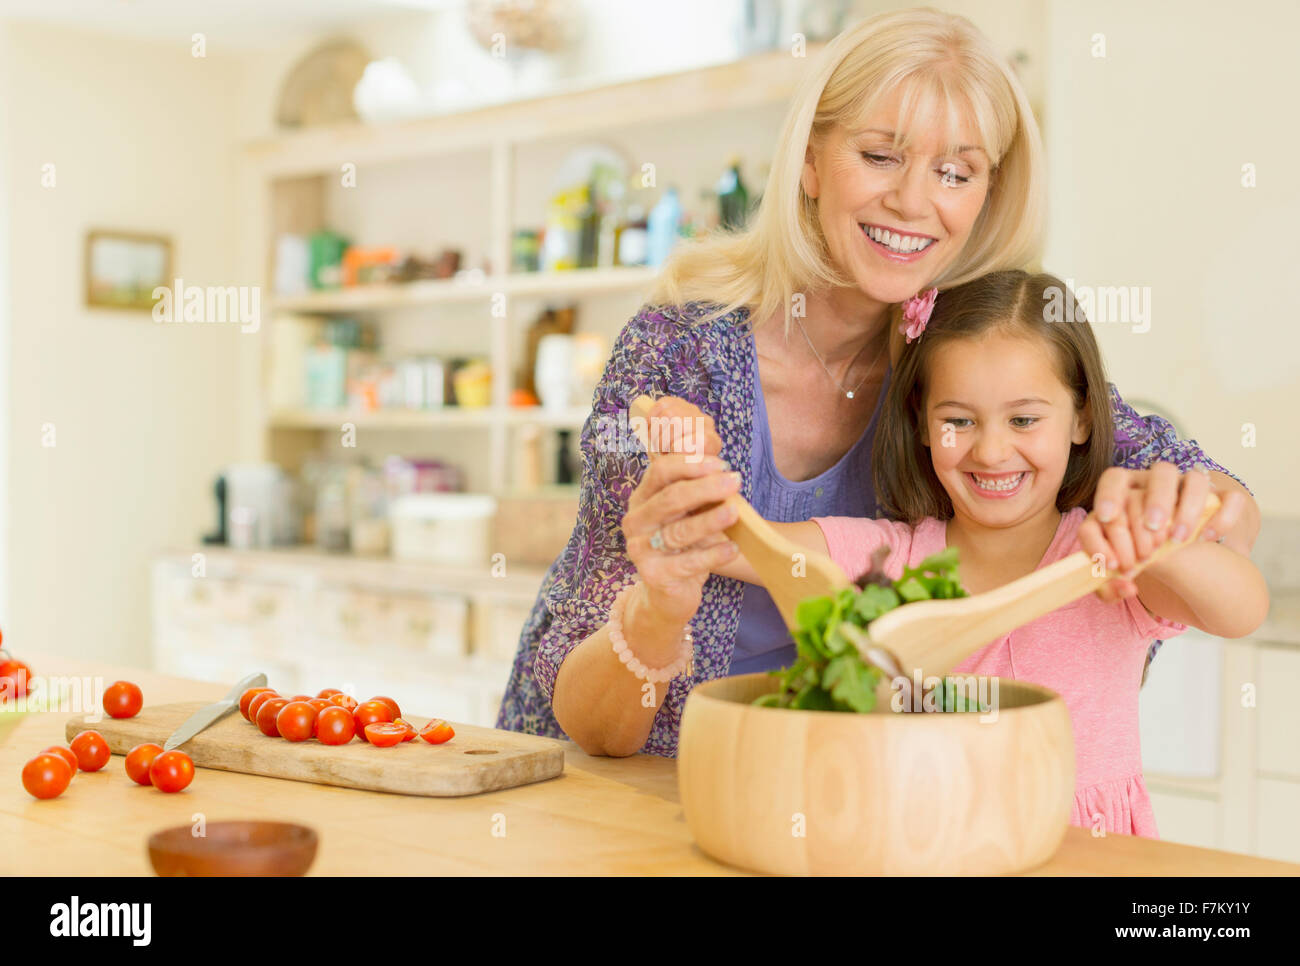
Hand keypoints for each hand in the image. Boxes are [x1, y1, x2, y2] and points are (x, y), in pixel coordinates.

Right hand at [621, 396, 739, 625]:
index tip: (720, 461)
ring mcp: (641, 549)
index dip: (690, 464)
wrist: (668, 594)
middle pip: (670, 498)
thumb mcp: (688, 509)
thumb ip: (696, 480)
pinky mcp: (654, 576)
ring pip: (678, 531)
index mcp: (644, 497)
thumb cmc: (684, 542)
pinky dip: (712, 554)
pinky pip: (687, 563)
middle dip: (704, 488)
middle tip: (734, 481)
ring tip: (734, 513)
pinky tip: (733, 548)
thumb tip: (709, 435)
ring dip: (709, 520)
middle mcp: (637, 520)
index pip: (661, 471)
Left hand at [1079, 462, 1239, 602]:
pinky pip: (1230, 499)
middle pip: (1161, 472)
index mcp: (1129, 491)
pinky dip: (1222, 517)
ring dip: (1188, 508)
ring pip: (1197, 479)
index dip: (1108, 496)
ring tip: (1178, 540)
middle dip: (1156, 501)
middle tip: (1153, 530)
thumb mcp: (1119, 567)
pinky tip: (1206, 539)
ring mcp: (1192, 491)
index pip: (1115, 478)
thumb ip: (1112, 581)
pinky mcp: (1219, 501)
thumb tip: (1125, 586)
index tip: (1106, 518)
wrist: (1175, 554)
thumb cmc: (1136, 556)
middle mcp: (1162, 484)